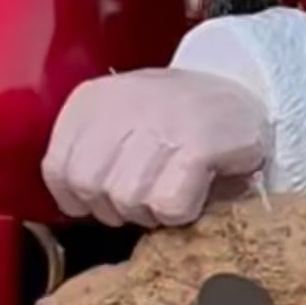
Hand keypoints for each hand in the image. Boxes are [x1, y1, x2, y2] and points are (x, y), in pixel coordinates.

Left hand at [43, 67, 270, 229]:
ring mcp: (160, 121)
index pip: (57, 168)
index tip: (108, 195)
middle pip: (89, 187)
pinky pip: (168, 205)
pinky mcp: (198, 143)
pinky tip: (196, 191)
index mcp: (93, 99)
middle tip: (148, 194)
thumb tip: (74, 205)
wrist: (248, 91)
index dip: (80, 198)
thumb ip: (89, 154)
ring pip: (127, 200)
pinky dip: (182, 213)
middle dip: (116, 208)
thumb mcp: (120, 121)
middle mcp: (121, 103)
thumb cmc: (178, 118)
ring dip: (153, 212)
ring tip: (174, 188)